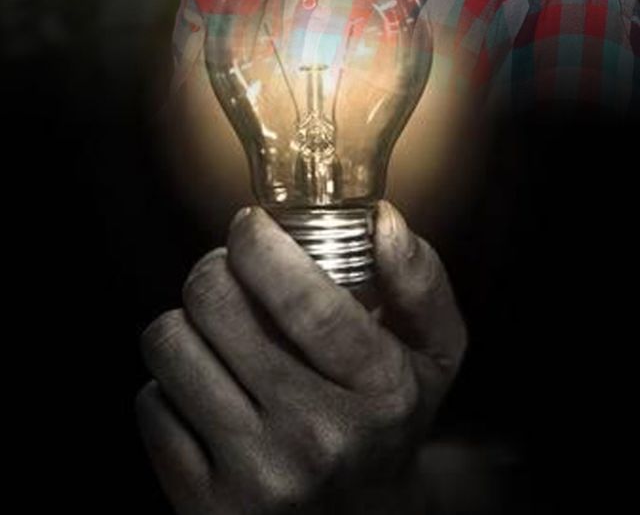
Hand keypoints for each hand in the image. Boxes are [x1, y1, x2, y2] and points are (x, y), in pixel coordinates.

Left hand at [136, 202, 466, 514]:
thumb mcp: (434, 352)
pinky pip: (150, 403)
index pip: (305, 299)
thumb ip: (418, 279)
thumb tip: (382, 218)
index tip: (251, 224)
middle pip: (216, 302)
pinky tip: (208, 392)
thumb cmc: (389, 418)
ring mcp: (258, 477)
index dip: (260, 244)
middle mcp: (319, 437)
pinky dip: (171, 385)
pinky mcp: (204, 506)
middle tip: (231, 276)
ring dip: (186, 323)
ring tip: (218, 334)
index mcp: (380, 391)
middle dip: (215, 269)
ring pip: (170, 344)